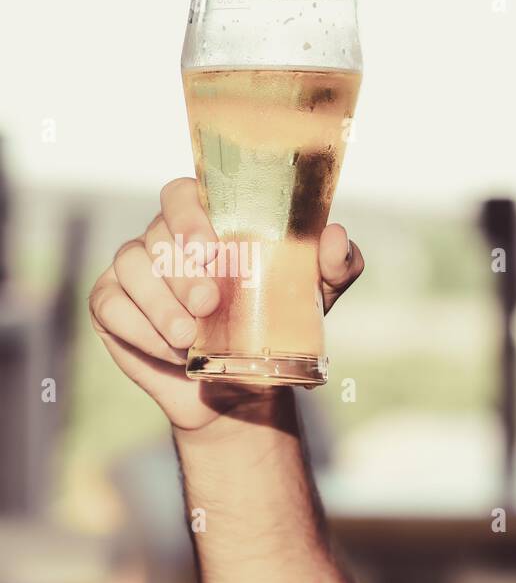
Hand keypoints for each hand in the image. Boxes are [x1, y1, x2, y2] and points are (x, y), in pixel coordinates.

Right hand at [88, 178, 364, 432]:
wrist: (244, 389)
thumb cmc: (278, 326)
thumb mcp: (317, 297)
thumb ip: (337, 264)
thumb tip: (335, 236)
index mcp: (208, 222)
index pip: (182, 194)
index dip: (189, 212)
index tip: (211, 244)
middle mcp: (165, 238)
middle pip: (158, 234)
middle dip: (181, 269)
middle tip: (209, 303)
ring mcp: (134, 270)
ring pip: (131, 267)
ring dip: (160, 303)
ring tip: (189, 336)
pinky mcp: (112, 305)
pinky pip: (112, 306)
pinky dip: (141, 329)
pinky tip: (171, 350)